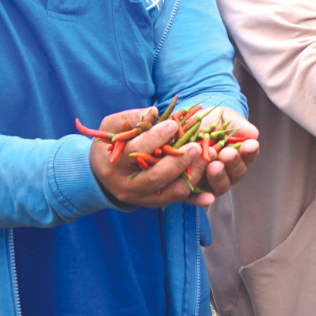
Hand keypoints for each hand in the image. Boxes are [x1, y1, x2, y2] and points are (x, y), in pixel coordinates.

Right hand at [89, 106, 259, 208]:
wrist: (104, 171)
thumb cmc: (111, 143)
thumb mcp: (113, 126)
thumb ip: (131, 118)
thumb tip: (154, 112)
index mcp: (114, 165)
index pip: (135, 151)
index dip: (155, 138)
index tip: (173, 124)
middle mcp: (128, 186)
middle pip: (157, 177)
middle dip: (179, 160)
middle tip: (197, 146)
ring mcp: (144, 198)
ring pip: (172, 192)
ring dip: (193, 175)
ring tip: (207, 157)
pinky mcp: (157, 203)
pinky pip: (180, 200)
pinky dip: (196, 195)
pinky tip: (210, 191)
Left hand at [191, 107, 259, 199]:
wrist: (181, 125)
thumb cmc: (207, 121)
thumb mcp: (223, 118)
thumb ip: (238, 125)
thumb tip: (253, 134)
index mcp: (237, 154)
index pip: (248, 156)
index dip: (249, 151)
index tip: (250, 144)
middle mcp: (226, 171)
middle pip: (236, 173)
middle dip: (233, 163)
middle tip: (227, 154)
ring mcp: (209, 181)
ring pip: (220, 186)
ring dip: (219, 177)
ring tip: (214, 166)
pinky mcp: (190, 189)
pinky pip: (197, 198)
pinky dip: (203, 200)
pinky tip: (207, 198)